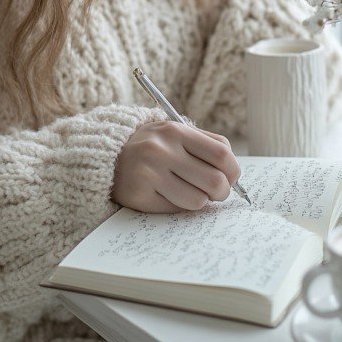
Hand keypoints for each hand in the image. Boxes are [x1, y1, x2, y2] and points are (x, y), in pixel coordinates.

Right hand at [112, 121, 240, 212]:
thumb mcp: (174, 134)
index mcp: (175, 131)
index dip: (233, 170)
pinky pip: (175, 211)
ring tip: (191, 194)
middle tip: (216, 193)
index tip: (231, 178)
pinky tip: (170, 196)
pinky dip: (180, 207)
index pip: (221, 153)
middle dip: (222, 192)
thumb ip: (204, 147)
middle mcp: (161, 151)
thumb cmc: (152, 146)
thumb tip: (234, 176)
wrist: (108, 156)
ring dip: (200, 202)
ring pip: (197, 201)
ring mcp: (149, 174)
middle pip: (214, 181)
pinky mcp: (139, 196)